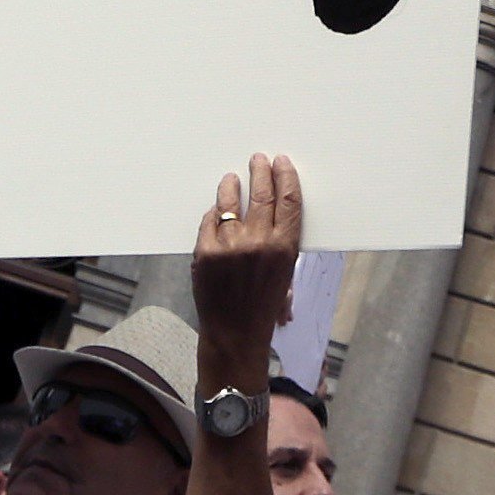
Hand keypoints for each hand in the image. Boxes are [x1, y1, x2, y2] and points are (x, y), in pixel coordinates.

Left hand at [188, 153, 304, 345]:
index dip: (286, 176)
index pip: (289, 200)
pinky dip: (214, 213)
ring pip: (230, 200)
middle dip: (260, 170)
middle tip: (258, 160)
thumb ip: (281, 240)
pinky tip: (216, 210)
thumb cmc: (263, 306)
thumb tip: (276, 205)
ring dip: (232, 185)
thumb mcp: (285, 273)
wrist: (234, 334)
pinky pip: (210, 220)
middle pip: (262, 192)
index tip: (282, 163)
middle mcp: (259, 242)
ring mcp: (230, 245)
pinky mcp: (205, 251)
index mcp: (285, 247)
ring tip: (232, 179)